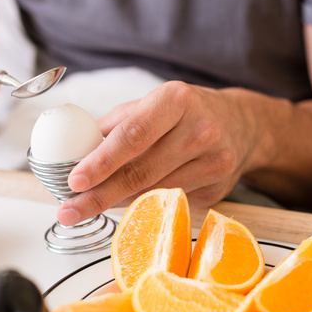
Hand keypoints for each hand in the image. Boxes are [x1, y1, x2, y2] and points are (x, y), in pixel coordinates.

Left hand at [57, 81, 264, 225]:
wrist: (242, 125)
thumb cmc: (187, 113)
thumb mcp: (153, 104)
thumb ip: (115, 125)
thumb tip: (74, 152)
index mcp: (176, 100)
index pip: (133, 135)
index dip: (101, 161)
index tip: (74, 180)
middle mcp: (199, 130)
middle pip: (140, 172)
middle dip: (99, 195)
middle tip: (68, 210)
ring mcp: (212, 161)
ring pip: (153, 192)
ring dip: (115, 202)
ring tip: (87, 206)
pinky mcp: (217, 188)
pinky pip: (169, 201)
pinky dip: (141, 204)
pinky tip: (124, 202)